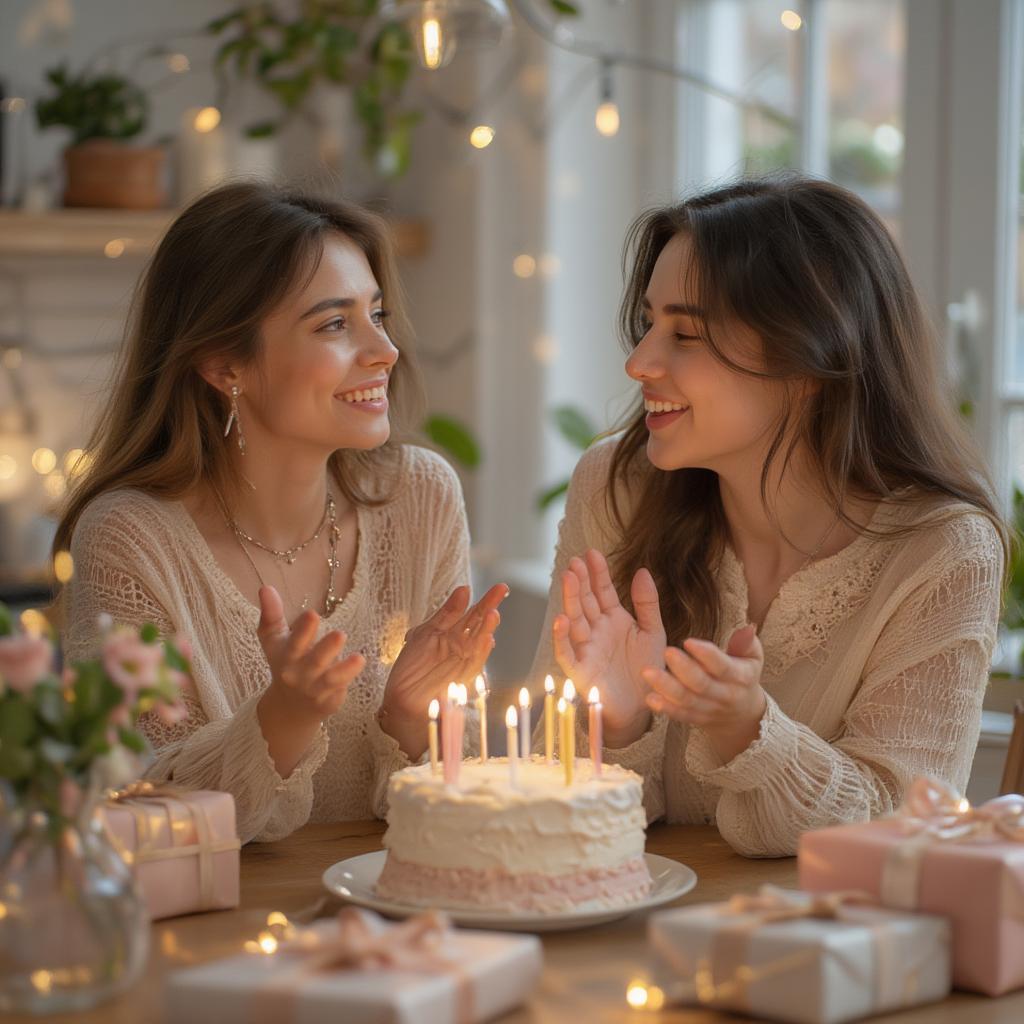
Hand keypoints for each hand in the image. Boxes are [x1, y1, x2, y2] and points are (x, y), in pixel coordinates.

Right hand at [257, 585, 364, 724]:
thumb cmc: (285, 664)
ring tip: (359, 658)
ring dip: (345, 670)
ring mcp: (314, 690)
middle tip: (341, 634)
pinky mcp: (329, 702)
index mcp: (287, 656)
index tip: (312, 614)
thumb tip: (266, 588)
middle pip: (314, 661)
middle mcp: (299, 674)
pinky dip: (349, 681)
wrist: (288, 708)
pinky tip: (358, 666)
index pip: (294, 643)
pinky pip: (340, 692)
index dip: (303, 630)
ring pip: (331, 680)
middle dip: (327, 649)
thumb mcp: (273, 640)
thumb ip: (271, 614)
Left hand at [380, 583, 508, 755]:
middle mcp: (462, 645)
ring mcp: (463, 661)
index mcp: (453, 632)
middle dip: (490, 607)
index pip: (473, 612)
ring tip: (493, 613)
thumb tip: (465, 589)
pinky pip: (474, 663)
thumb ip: (447, 613)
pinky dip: (481, 652)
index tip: (501, 587)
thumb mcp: (426, 632)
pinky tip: (488, 639)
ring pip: (479, 642)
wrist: (402, 698)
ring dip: (486, 628)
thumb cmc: (413, 666)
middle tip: (502, 590)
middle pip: (479, 623)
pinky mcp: (461, 678)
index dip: (487, 600)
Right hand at [552, 549, 665, 745]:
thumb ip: (647, 603)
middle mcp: (596, 630)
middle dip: (580, 581)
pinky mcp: (580, 670)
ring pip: (574, 620)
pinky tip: (561, 619)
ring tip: (568, 578)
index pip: (602, 591)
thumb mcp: (652, 633)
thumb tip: (642, 571)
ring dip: (570, 599)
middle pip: (585, 601)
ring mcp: (586, 648)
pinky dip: (561, 637)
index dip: (597, 573)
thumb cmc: (646, 670)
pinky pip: (567, 652)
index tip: (591, 553)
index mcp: (614, 619)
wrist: (642, 708)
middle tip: (576, 561)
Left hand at [642, 623, 766, 762]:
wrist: (742, 715)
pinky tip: (650, 697)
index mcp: (740, 677)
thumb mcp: (752, 658)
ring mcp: (709, 709)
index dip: (706, 654)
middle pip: (702, 684)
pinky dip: (665, 708)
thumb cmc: (743, 675)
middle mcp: (725, 695)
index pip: (722, 666)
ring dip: (666, 687)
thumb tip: (748, 627)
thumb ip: (746, 643)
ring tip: (648, 672)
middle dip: (683, 668)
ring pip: (687, 700)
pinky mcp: (695, 718)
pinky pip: (680, 715)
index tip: (688, 641)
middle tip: (666, 651)